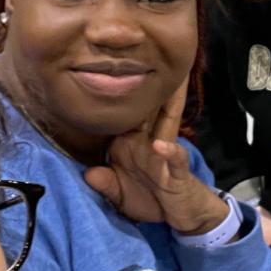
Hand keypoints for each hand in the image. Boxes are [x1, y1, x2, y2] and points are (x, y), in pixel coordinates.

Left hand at [84, 82, 228, 232]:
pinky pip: (175, 158)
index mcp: (129, 143)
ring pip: (167, 121)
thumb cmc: (150, 199)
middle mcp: (147, 141)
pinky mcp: (177, 170)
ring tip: (173, 79)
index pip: (119, 113)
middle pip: (146, 107)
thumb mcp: (120, 195)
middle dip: (145, 83)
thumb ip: (105, 184)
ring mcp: (163, 153)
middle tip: (143, 54)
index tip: (104, 67)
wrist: (181, 216)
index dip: (113, 92)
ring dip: (170, 101)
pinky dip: (170, 152)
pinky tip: (162, 145)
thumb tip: (89, 174)